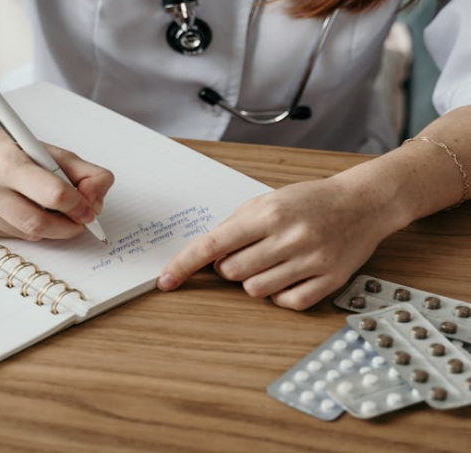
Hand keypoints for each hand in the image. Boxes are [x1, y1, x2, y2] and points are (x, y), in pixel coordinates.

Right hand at [0, 118, 113, 239]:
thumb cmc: (10, 150)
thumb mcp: (52, 152)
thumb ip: (86, 173)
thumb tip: (97, 202)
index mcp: (8, 163)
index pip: (54, 195)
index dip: (79, 205)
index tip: (90, 209)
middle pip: (42, 224)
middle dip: (70, 226)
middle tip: (82, 219)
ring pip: (32, 235)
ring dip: (55, 228)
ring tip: (56, 211)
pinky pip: (19, 238)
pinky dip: (35, 230)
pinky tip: (31, 211)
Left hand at [158, 176, 405, 309]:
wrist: (362, 203)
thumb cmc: (311, 200)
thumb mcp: (269, 200)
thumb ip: (236, 226)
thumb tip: (209, 258)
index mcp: (268, 214)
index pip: (213, 244)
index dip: (185, 264)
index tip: (166, 280)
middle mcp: (288, 238)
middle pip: (231, 273)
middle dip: (230, 267)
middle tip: (250, 252)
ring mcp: (310, 261)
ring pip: (254, 290)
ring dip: (254, 280)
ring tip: (273, 261)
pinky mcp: (328, 280)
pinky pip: (285, 303)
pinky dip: (279, 294)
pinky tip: (290, 274)